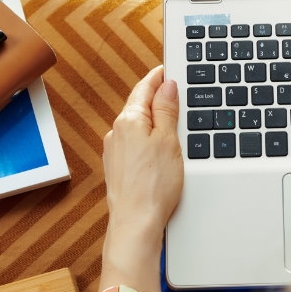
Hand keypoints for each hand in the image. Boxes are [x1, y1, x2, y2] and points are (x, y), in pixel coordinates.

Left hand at [103, 66, 182, 233]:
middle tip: (176, 89)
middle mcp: (116, 132)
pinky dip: (147, 136)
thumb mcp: (169, 140)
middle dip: (156, 96)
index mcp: (129, 120)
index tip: (169, 68)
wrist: (136, 223)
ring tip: (173, 117)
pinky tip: (160, 145)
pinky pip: (134, 142)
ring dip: (153, 118)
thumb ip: (167, 109)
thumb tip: (167, 85)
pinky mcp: (118, 167)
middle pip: (139, 104)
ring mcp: (114, 151)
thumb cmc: (154, 185)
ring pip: (136, 124)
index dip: (159, 76)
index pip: (145, 87)